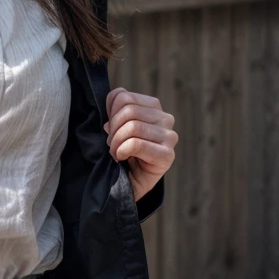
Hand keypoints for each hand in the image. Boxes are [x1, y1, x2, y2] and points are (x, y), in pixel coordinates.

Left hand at [103, 88, 176, 202]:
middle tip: (110, 143)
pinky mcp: (167, 155)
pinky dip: (122, 151)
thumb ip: (115, 111)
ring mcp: (170, 137)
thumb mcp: (117, 127)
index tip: (108, 127)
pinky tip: (121, 157)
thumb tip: (112, 105)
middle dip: (113, 128)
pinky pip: (136, 144)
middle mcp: (166, 118)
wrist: (131, 181)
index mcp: (153, 107)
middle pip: (128, 110)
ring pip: (133, 126)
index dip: (109, 111)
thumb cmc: (124, 151)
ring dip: (116, 142)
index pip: (124, 96)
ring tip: (115, 152)